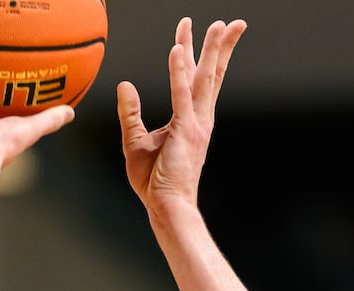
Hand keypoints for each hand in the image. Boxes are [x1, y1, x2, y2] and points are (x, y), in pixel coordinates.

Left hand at [117, 18, 246, 214]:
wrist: (165, 205)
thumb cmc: (153, 181)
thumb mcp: (134, 140)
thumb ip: (131, 111)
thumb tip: (124, 84)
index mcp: (190, 119)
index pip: (195, 79)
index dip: (194, 52)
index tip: (192, 30)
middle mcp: (199, 118)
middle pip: (211, 73)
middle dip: (219, 46)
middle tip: (228, 22)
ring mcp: (196, 123)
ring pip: (206, 78)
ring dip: (212, 50)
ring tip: (219, 26)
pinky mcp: (185, 130)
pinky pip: (180, 94)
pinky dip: (178, 71)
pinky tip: (177, 49)